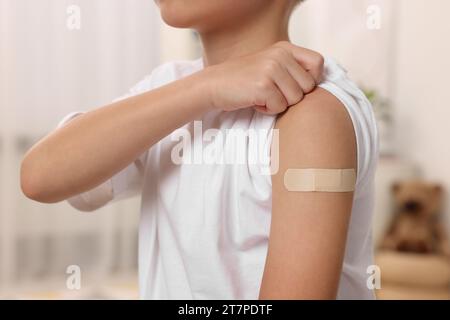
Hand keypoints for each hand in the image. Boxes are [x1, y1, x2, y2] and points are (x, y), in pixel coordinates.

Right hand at [205, 41, 323, 114]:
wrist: (213, 85)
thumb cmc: (243, 80)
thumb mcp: (270, 65)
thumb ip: (292, 69)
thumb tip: (317, 84)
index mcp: (284, 48)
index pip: (318, 63)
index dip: (311, 80)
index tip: (294, 86)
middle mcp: (280, 55)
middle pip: (308, 87)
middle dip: (292, 96)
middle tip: (272, 92)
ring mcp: (272, 69)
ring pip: (295, 99)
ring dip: (279, 104)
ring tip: (262, 96)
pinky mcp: (263, 85)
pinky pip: (279, 107)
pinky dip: (267, 110)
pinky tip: (254, 101)